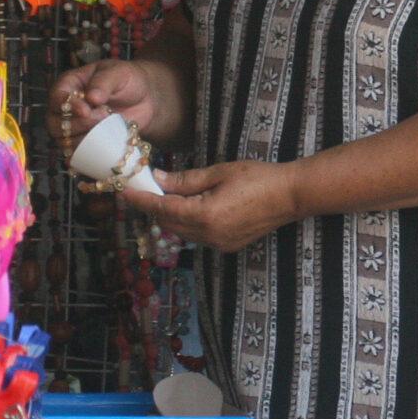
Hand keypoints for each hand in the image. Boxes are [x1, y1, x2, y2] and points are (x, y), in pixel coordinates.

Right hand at [50, 59, 162, 153]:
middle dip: (78, 124)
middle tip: (102, 117)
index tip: (86, 110)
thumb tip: (91, 97)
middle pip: (55, 123)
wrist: (144, 98)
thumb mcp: (119, 73)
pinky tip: (98, 151)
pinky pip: (76, 153)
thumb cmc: (128, 80)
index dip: (68, 106)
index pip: (57, 96)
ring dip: (85, 138)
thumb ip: (104, 82)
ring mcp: (74, 126)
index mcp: (70, 84)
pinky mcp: (84, 141)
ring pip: (64, 140)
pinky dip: (87, 154)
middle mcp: (66, 107)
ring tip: (107, 127)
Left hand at [132, 161, 300, 254]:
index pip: (162, 208)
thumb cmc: (259, 177)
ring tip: (169, 196)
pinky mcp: (227, 246)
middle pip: (168, 223)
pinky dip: (189, 223)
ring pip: (181, 231)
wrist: (292, 195)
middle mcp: (208, 235)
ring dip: (171, 215)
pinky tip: (195, 208)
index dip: (141, 200)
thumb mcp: (220, 172)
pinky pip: (197, 236)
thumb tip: (157, 179)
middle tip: (146, 188)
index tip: (125, 192)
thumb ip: (185, 179)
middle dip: (155, 206)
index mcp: (205, 214)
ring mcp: (218, 244)